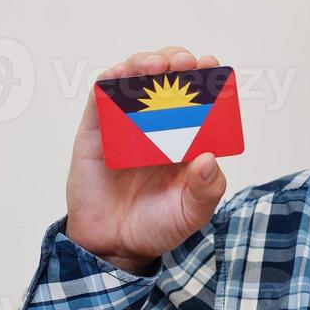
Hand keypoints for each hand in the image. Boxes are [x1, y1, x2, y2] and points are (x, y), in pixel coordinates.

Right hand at [64, 47, 227, 274]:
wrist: (115, 248)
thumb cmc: (157, 225)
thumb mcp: (192, 213)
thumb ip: (207, 190)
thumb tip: (210, 160)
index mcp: (185, 136)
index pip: (197, 95)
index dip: (205, 76)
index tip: (212, 66)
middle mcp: (155, 124)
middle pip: (165, 78)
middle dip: (176, 61)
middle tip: (185, 63)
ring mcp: (124, 124)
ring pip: (132, 79)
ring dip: (144, 63)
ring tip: (157, 65)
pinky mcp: (96, 131)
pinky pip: (99, 98)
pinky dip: (109, 80)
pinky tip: (120, 75)